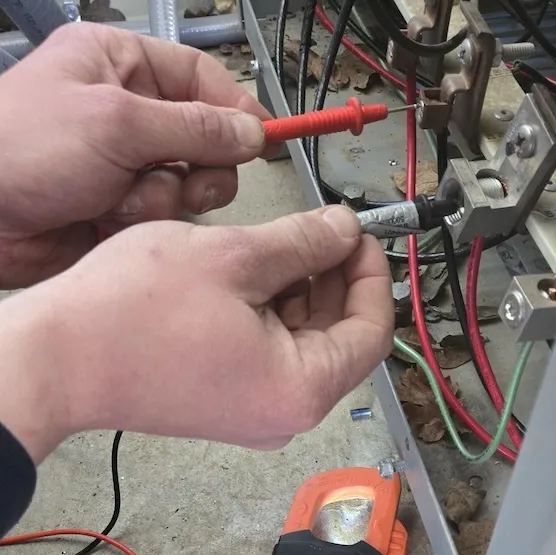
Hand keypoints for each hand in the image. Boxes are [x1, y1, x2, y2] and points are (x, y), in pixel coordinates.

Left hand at [0, 22, 270, 287]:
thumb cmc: (19, 150)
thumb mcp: (118, 122)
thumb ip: (194, 127)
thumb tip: (249, 132)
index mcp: (120, 64)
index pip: (202, 78)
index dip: (236, 111)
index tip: (263, 141)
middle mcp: (126, 112)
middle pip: (206, 138)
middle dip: (201, 166)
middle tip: (185, 178)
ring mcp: (124, 163)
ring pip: (188, 184)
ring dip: (163, 198)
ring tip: (123, 198)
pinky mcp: (118, 207)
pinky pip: (162, 216)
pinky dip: (142, 221)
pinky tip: (106, 217)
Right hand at [0, 207, 392, 460]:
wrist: (58, 358)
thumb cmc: (133, 316)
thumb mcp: (235, 257)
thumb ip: (305, 242)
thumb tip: (344, 230)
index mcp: (301, 390)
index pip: (372, 331)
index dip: (373, 274)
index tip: (362, 233)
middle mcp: (285, 415)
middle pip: (340, 339)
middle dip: (337, 279)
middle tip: (325, 228)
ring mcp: (255, 414)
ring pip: (303, 344)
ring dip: (301, 291)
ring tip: (281, 243)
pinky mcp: (227, 403)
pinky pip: (269, 355)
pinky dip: (270, 312)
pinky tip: (253, 273)